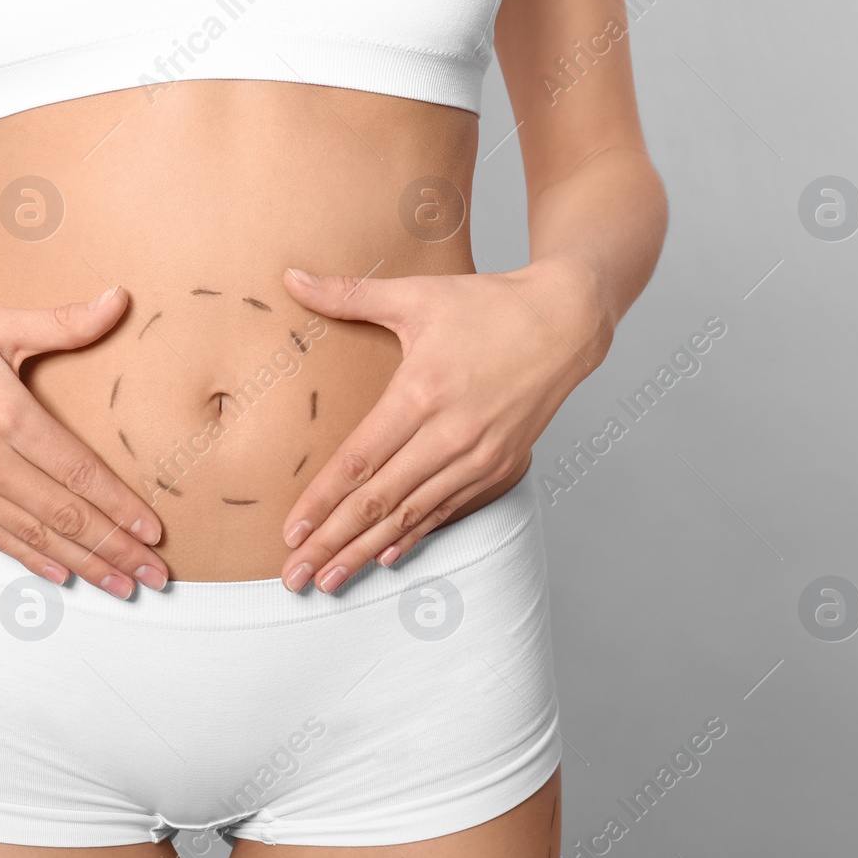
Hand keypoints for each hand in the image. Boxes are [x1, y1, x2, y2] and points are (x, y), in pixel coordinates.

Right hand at [0, 286, 167, 598]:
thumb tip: (122, 298)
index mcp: (6, 414)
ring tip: (122, 586)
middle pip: (64, 515)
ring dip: (83, 565)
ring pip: (34, 535)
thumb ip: (65, 322)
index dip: (120, 507)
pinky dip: (32, 559)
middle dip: (115, 548)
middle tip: (155, 576)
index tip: (153, 532)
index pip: (78, 473)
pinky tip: (64, 575)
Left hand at [277, 258, 609, 591]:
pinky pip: (448, 510)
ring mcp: (479, 456)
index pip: (360, 461)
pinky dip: (415, 536)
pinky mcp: (500, 466)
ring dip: (368, 552)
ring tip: (330, 581)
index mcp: (422, 392)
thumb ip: (348, 293)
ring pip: (412, 515)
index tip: (289, 533)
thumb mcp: (416, 294)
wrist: (567, 321)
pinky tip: (386, 557)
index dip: (322, 502)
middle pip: (380, 501)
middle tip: (295, 576)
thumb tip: (290, 277)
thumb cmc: (488, 304)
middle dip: (333, 543)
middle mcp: (451, 434)